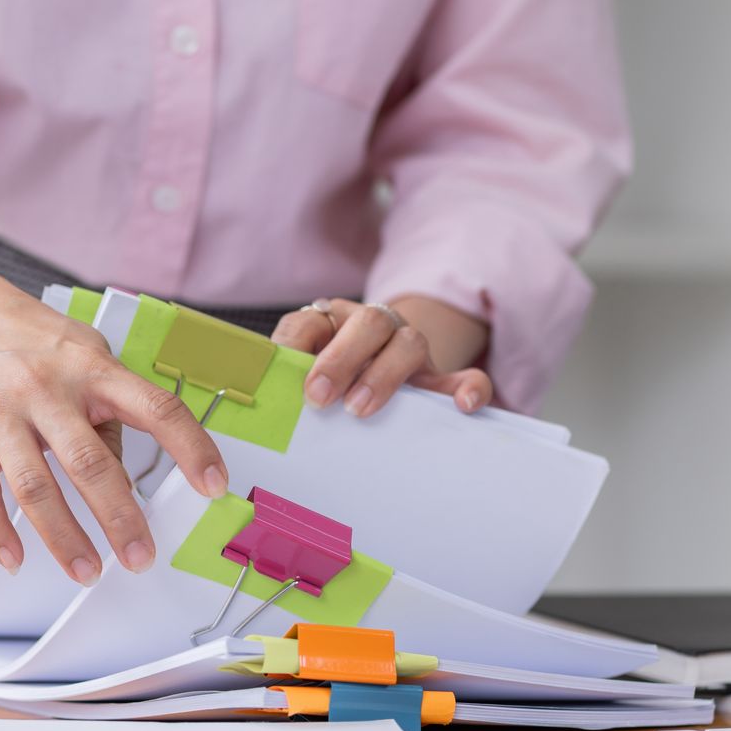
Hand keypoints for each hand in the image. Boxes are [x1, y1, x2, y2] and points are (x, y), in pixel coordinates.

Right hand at [0, 258, 227, 583]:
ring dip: (63, 537)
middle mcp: (47, 391)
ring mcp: (1, 415)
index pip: (155, 408)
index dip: (191, 448)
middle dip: (119, 517)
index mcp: (93, 369)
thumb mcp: (87, 356)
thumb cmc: (34, 341)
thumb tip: (125, 478)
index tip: (213, 486)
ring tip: (87, 571)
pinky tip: (16, 559)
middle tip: (140, 558)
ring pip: (35, 487)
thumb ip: (111, 411)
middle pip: (89, 463)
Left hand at [272, 296, 491, 416]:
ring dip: (386, 374)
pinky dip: (468, 388)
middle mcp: (375, 326)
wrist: (378, 375)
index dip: (300, 345)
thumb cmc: (328, 383)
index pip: (313, 320)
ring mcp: (411, 350)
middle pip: (369, 322)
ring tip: (359, 410)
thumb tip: (262, 396)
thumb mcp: (302, 373)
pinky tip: (464, 406)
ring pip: (411, 343)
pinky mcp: (440, 380)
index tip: (291, 381)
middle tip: (318, 397)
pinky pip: (465, 377)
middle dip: (341, 358)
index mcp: (332, 320)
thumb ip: (285, 376)